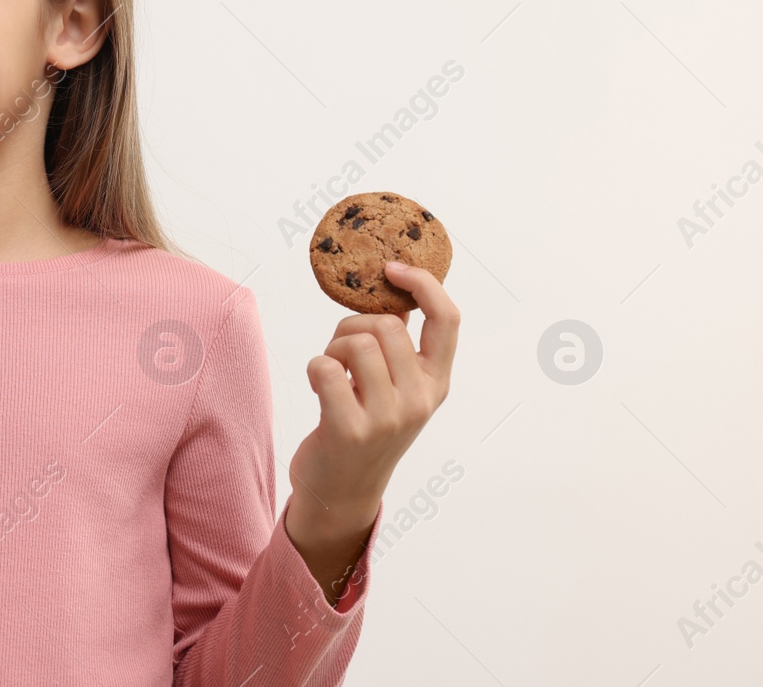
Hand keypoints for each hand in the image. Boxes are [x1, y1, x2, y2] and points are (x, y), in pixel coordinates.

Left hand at [287, 262, 460, 539]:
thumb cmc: (364, 427)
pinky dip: (313, 368)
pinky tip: (317, 389)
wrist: (341, 492)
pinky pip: (325, 367)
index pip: (448, 319)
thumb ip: (400, 348)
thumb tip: (394, 293)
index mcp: (437, 384)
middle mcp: (420, 400)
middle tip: (340, 352)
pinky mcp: (350, 428)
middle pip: (387, 325)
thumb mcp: (396, 390)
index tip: (392, 269)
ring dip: (332, 348)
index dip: (424, 284)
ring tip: (330, 373)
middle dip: (353, 326)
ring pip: (357, 342)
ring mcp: (387, 417)